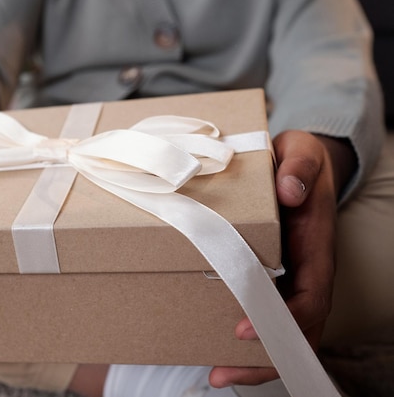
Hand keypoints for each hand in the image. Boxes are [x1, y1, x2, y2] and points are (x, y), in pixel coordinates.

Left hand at [209, 130, 354, 387]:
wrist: (297, 165)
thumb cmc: (299, 161)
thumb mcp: (303, 152)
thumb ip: (301, 166)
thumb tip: (290, 189)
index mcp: (316, 248)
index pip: (309, 297)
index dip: (282, 320)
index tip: (245, 331)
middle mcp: (304, 272)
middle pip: (294, 329)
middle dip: (263, 358)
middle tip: (221, 374)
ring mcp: (287, 279)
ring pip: (278, 329)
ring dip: (250, 358)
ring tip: (214, 374)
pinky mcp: (268, 277)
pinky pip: (260, 312)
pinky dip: (242, 336)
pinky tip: (209, 344)